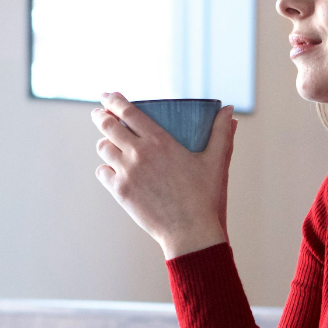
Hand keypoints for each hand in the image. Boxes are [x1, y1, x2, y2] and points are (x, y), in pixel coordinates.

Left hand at [92, 93, 236, 258]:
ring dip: (105, 142)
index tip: (107, 95)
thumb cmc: (204, 196)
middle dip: (100, 116)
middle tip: (99, 113)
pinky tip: (112, 169)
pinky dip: (105, 168)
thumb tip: (228, 109)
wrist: (190, 232)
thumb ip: (221, 132)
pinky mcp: (120, 192)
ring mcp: (127, 173)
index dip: (114, 100)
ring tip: (109, 143)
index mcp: (160, 141)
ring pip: (103, 148)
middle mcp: (139, 153)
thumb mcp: (215, 161)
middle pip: (108, 126)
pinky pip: (102, 173)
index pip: (128, 112)